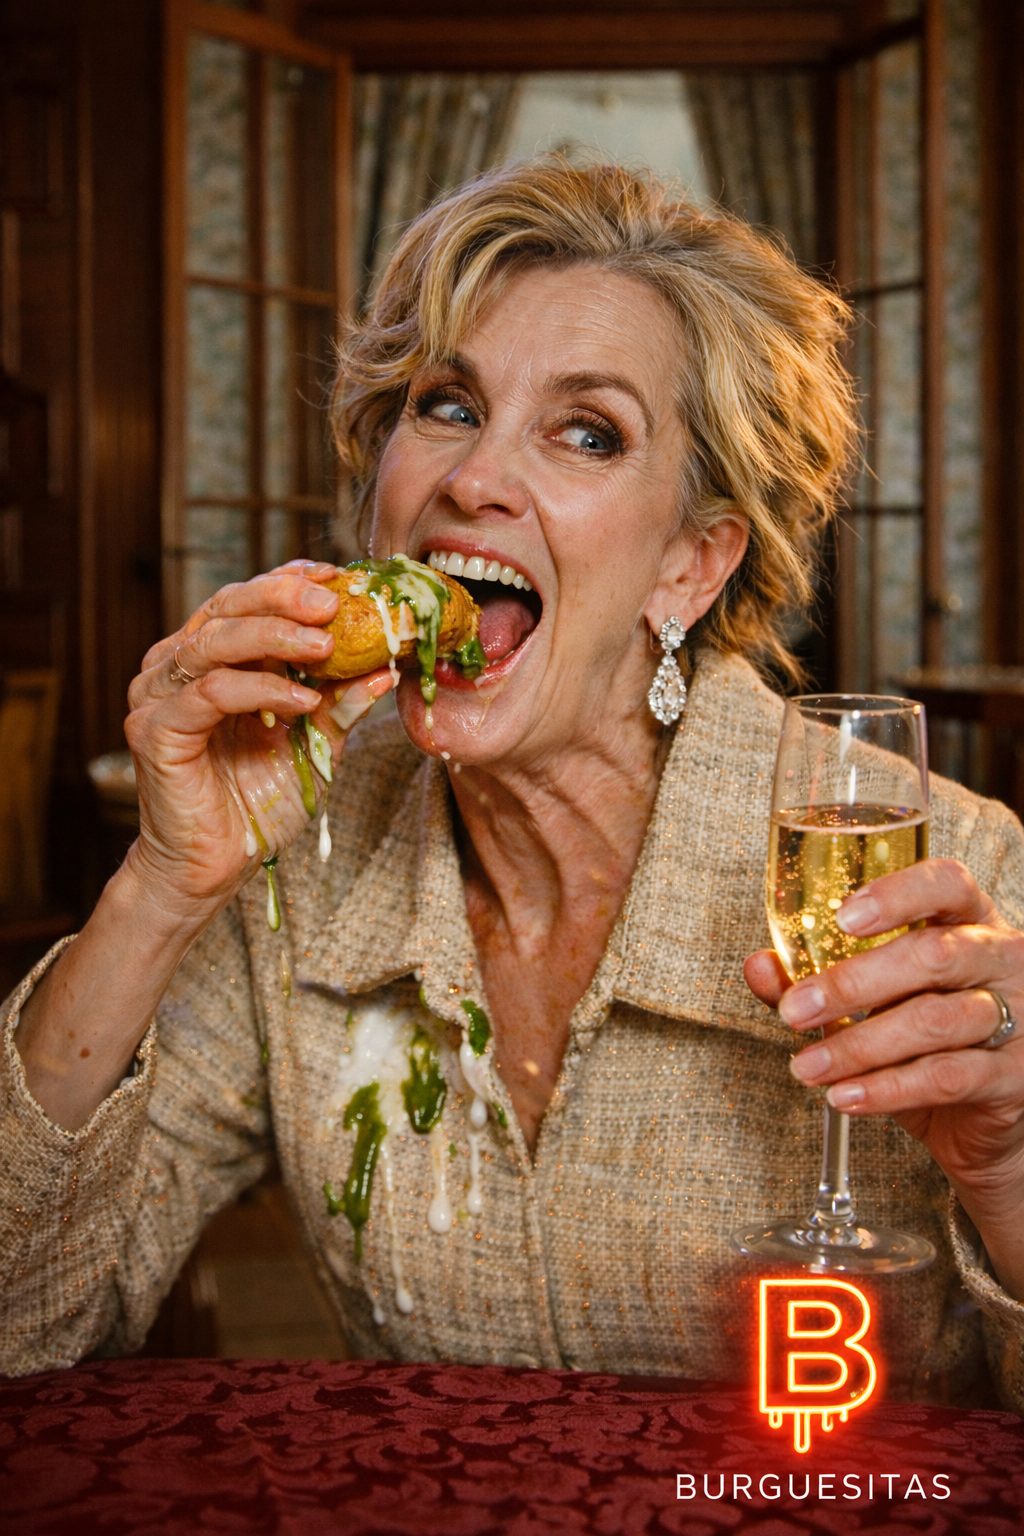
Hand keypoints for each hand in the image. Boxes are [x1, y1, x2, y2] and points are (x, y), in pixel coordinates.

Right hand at [125, 561, 394, 916]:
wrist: (215, 865)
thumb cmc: (257, 802)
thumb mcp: (315, 744)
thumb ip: (342, 704)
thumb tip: (387, 666)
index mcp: (209, 658)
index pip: (244, 600)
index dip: (288, 582)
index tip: (338, 576)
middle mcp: (176, 667)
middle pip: (226, 607)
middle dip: (283, 598)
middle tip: (334, 601)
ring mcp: (158, 696)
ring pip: (214, 641)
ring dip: (275, 636)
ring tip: (326, 646)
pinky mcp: (155, 730)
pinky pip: (211, 692)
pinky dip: (261, 689)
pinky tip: (302, 698)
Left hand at [745, 858, 1023, 1298]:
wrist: (987, 1122)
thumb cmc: (929, 1041)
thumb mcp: (875, 1003)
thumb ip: (818, 978)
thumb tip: (760, 966)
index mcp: (968, 922)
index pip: (946, 883)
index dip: (897, 893)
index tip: (842, 917)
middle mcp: (1001, 959)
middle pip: (934, 954)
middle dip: (853, 982)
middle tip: (794, 1009)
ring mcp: (1018, 1016)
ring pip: (935, 1020)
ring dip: (858, 1044)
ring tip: (806, 1066)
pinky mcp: (1012, 1076)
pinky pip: (945, 1076)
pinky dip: (886, 1089)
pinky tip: (844, 1096)